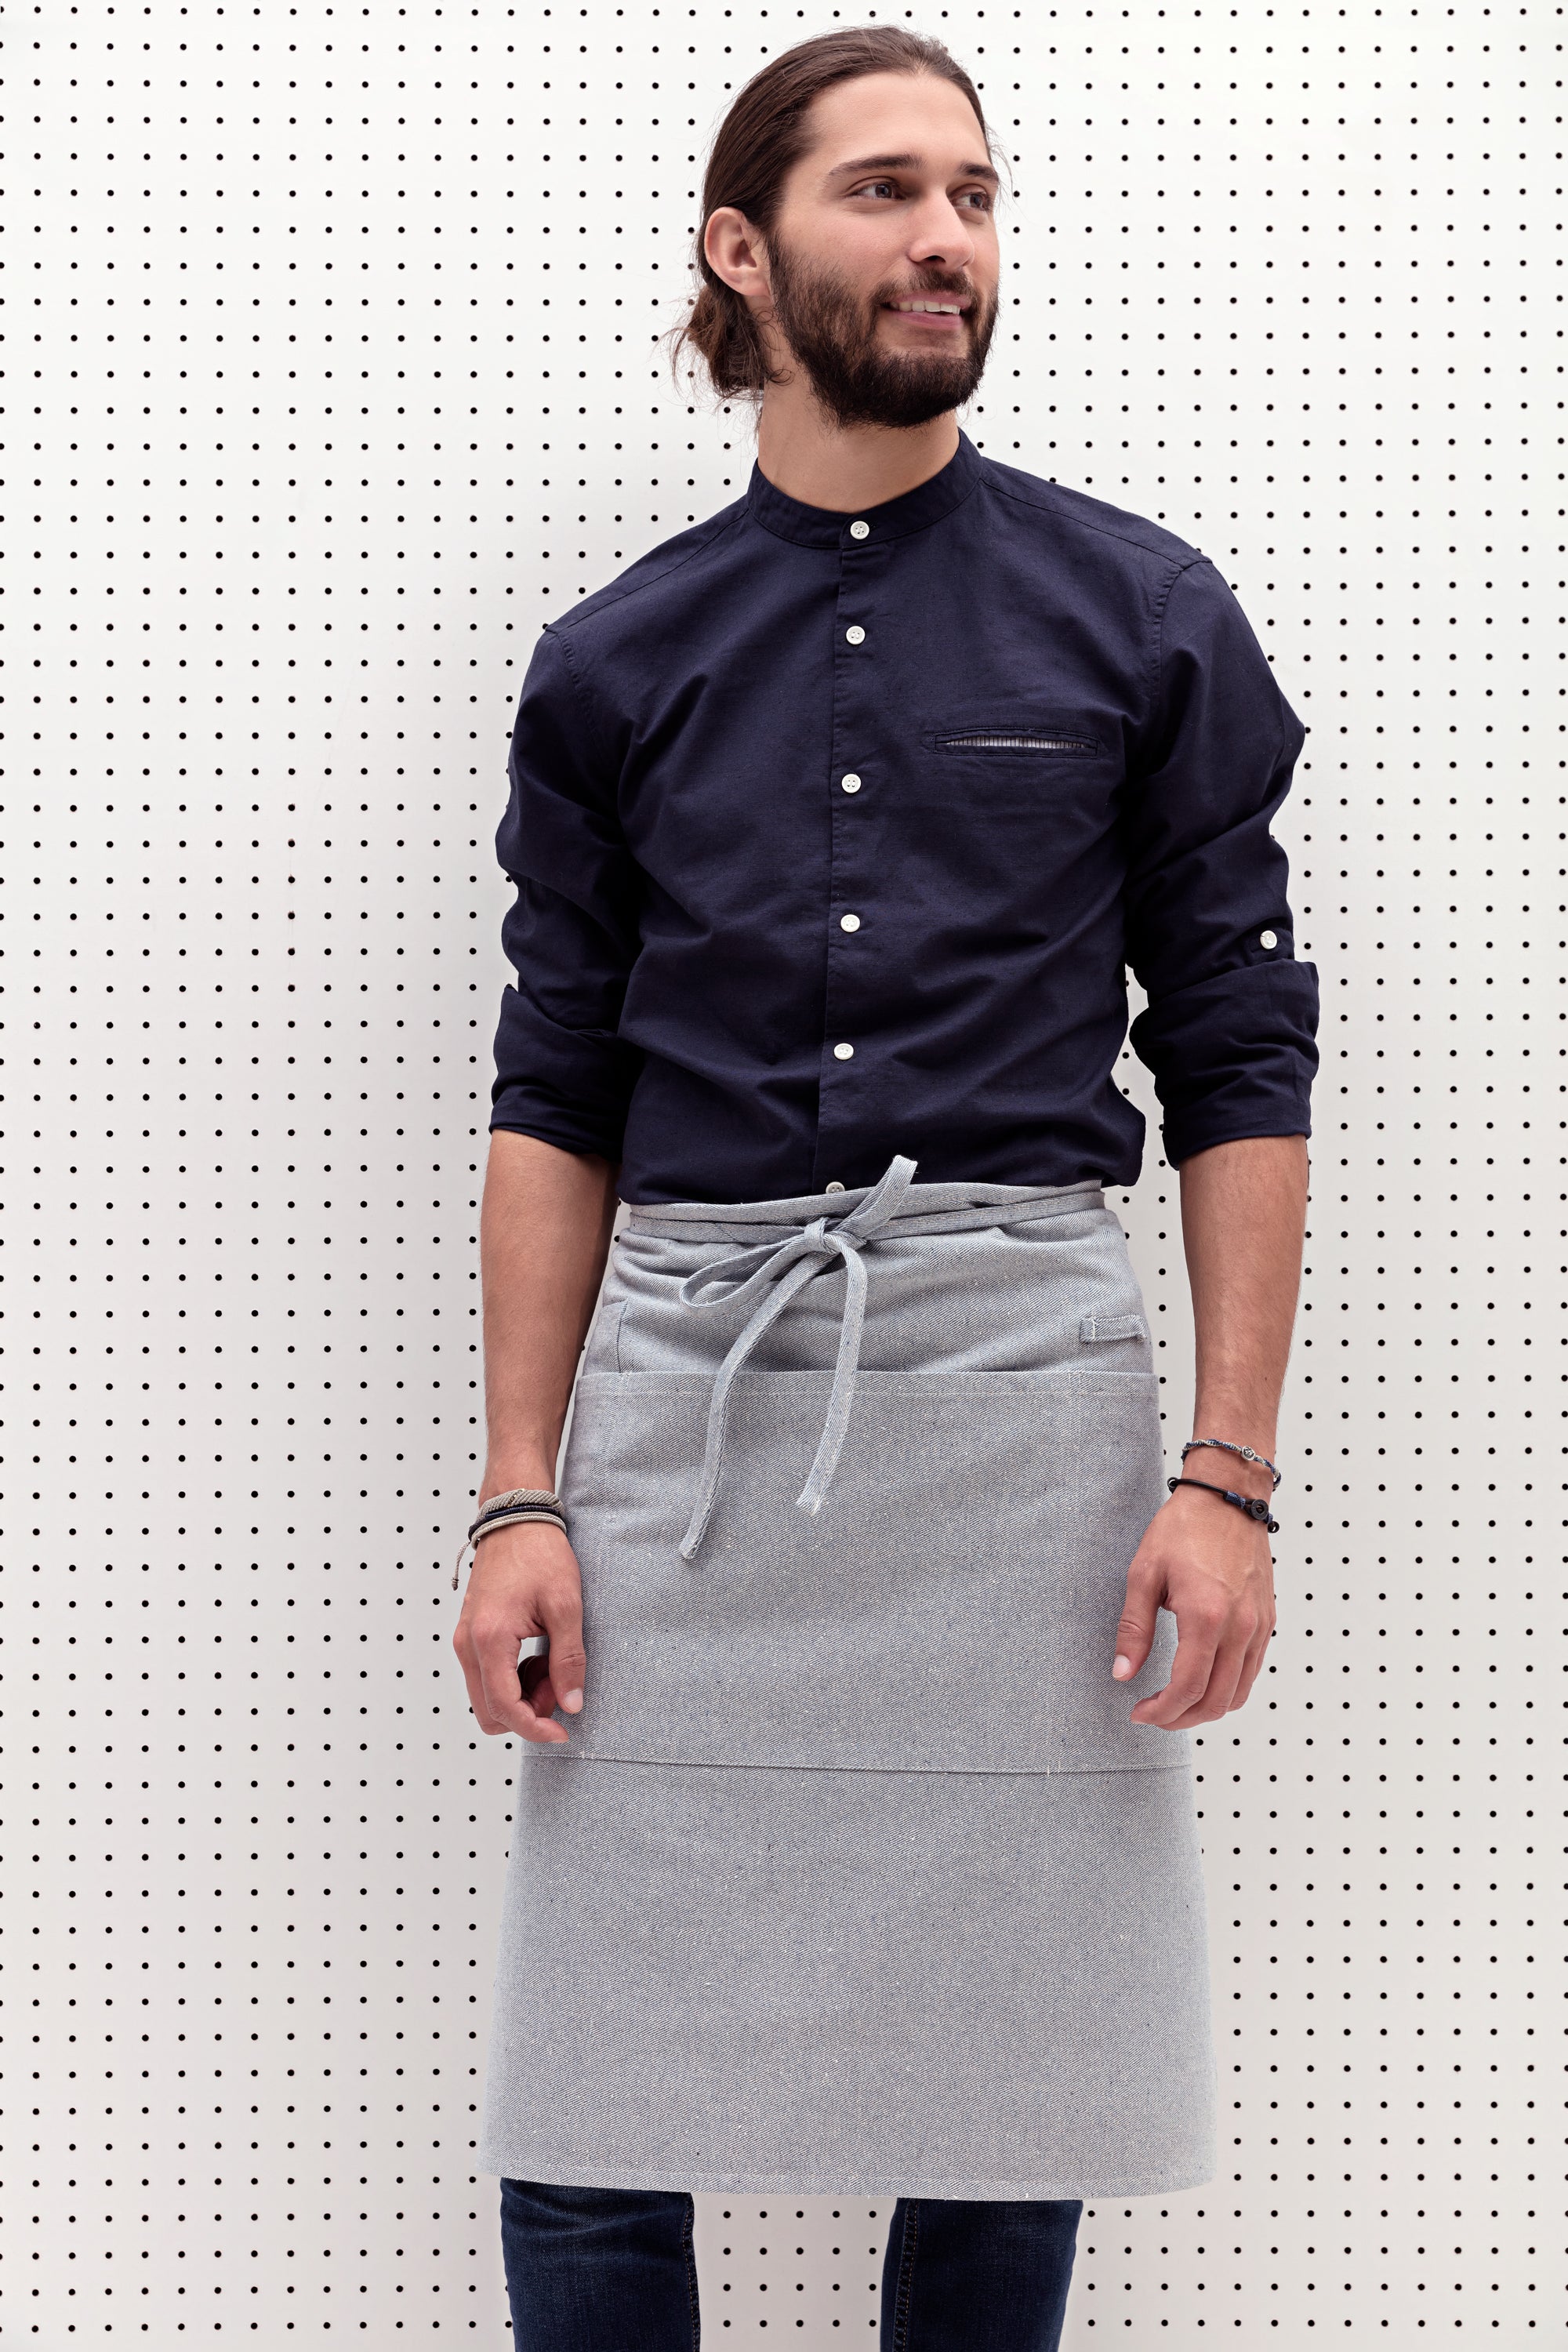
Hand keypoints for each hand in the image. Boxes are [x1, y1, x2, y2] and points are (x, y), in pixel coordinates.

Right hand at [452, 1520, 586, 1744]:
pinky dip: (511, 1678)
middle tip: (559, 1687)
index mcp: (490, 1639)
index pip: (505, 1707)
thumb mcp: (566, 1606)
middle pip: (489, 1711)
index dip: (535, 1728)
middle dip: (526, 1713)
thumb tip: (571, 1704)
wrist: (515, 1519)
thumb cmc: (538, 1553)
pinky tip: (537, 1655)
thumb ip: (568, 1659)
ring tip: (551, 1664)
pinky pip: (485, 1675)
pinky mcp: (469, 1634)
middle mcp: (467, 1644)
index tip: (563, 1732)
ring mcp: (464, 1639)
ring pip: (486, 1696)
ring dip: (520, 1696)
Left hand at [1110, 1483, 1275, 1728]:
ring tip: (1176, 1704)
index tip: (1139, 1712)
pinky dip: (1228, 1689)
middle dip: (1181, 1718)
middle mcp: (1240, 1627)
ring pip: (1238, 1693)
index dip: (1161, 1711)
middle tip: (1154, 1714)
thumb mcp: (1144, 1573)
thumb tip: (1122, 1673)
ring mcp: (1259, 1626)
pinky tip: (1202, 1681)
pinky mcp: (1267, 1620)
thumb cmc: (1184, 1528)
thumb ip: (1134, 1628)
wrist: (1228, 1497)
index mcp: (1206, 1616)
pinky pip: (1252, 1671)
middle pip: (1216, 1701)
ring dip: (1206, 1709)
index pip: (1187, 1687)